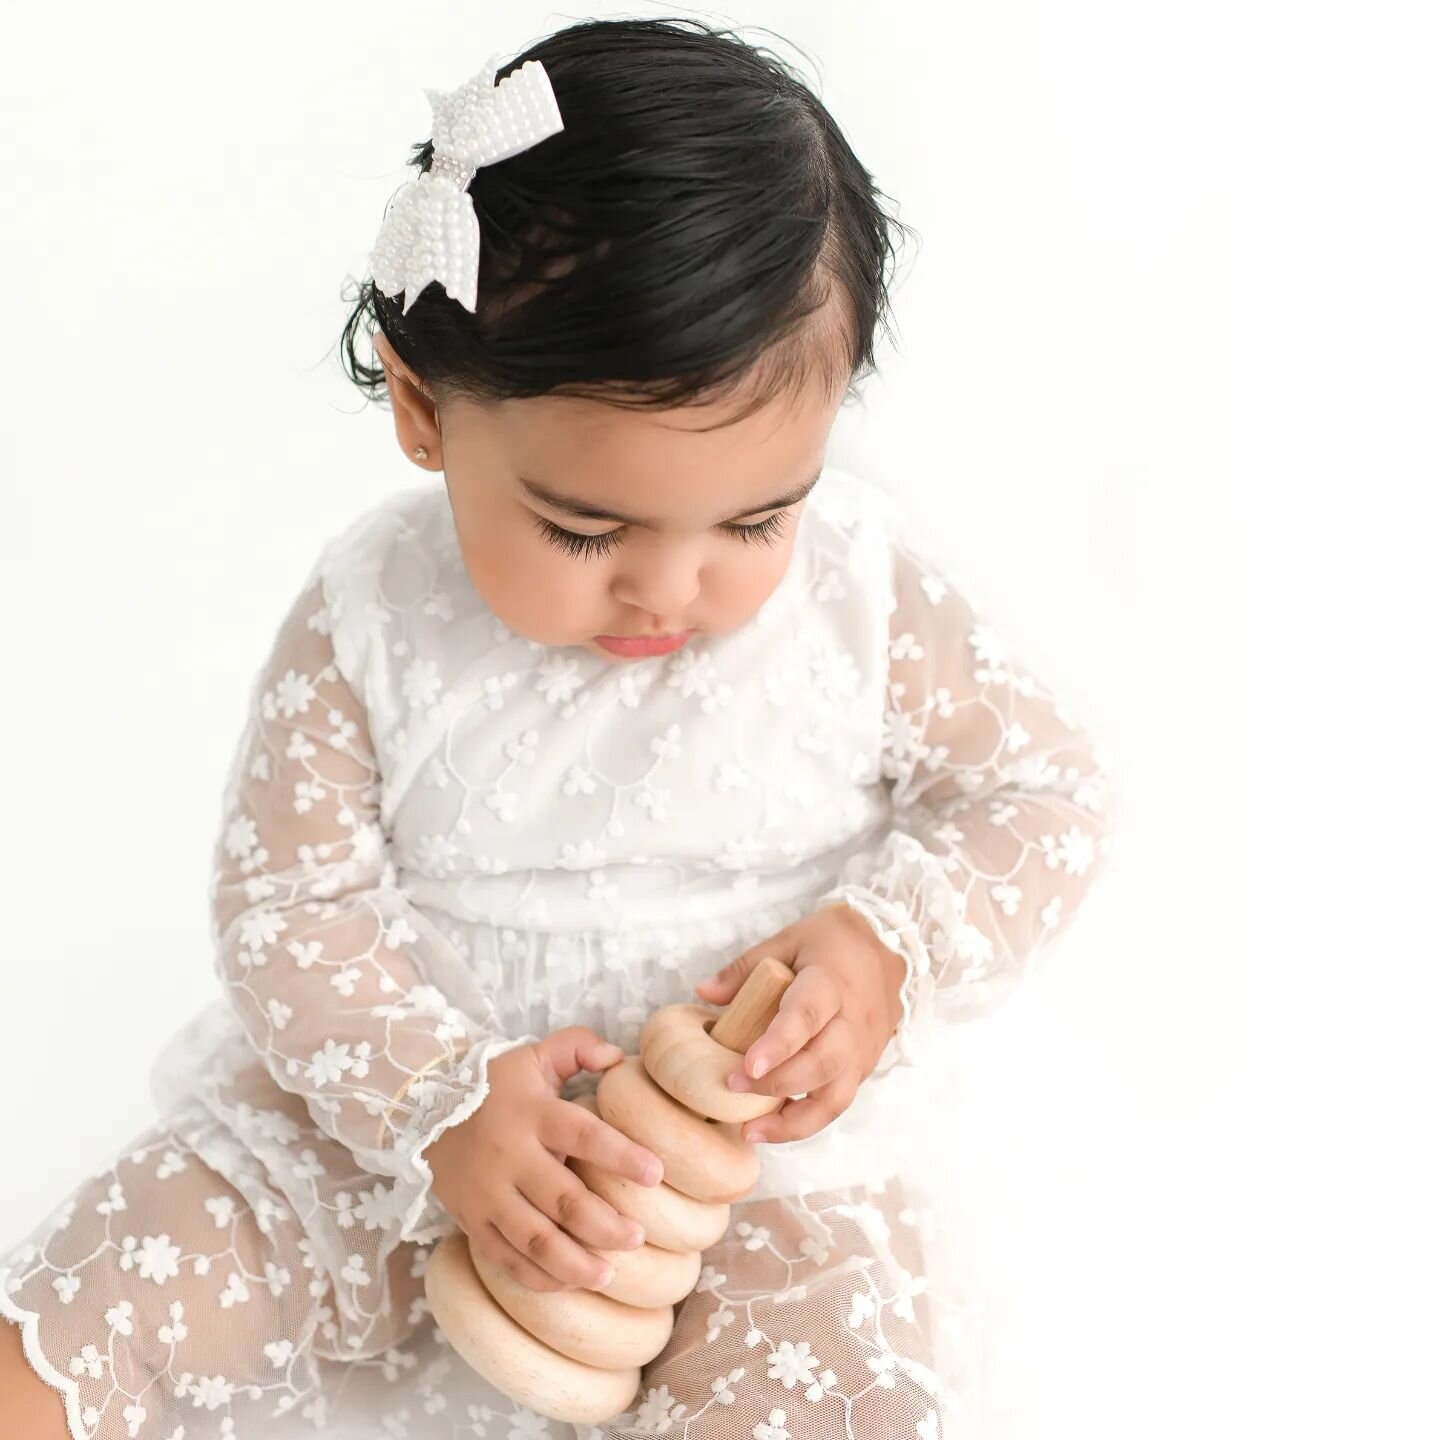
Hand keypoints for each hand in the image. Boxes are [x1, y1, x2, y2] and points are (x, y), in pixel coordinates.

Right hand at [424, 1026, 664, 1292]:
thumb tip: (618, 1057)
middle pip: (564, 1200)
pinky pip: (506, 1258)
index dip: (621, 1155)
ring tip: (608, 1275)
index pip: (583, 1135)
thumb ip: (577, 1046)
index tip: (656, 1173)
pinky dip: (537, 1277)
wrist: (423, 1112)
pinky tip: (567, 1283)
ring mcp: (489, 1194)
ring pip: (535, 1240)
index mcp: (534, 1115)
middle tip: (637, 1236)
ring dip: (575, 1263)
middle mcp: (511, 1156)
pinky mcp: (472, 1221)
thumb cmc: (495, 1087)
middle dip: (605, 1225)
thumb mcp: (532, 1056)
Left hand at [693, 903, 907, 1144]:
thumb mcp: (788, 940)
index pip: (806, 1017)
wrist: (888, 951)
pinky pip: (838, 1102)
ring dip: (794, 1122)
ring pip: (835, 1097)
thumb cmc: (831, 944)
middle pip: (822, 1064)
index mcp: (830, 983)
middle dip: (777, 1084)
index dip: (778, 1044)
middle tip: (733, 1088)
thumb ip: (745, 967)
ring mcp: (862, 1051)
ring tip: (752, 1132)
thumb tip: (703, 993)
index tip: (747, 1066)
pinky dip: (807, 1121)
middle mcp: (852, 1023)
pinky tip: (774, 1127)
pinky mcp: (863, 1069)